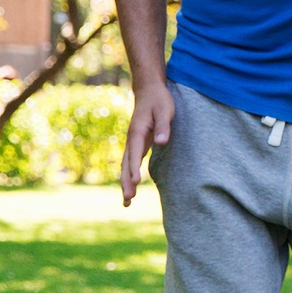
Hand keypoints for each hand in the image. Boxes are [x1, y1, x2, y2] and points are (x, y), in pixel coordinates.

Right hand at [121, 81, 174, 206]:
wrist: (149, 90)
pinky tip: (131, 186)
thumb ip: (163, 126)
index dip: (134, 169)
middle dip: (127, 182)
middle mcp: (132, 139)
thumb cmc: (159, 100)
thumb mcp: (165, 110)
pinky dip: (129, 175)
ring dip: (126, 182)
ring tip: (127, 202)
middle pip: (126, 164)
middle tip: (128, 200)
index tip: (136, 183)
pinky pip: (130, 162)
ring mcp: (133, 142)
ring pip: (126, 166)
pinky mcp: (137, 143)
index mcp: (137, 131)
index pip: (135, 153)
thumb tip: (162, 142)